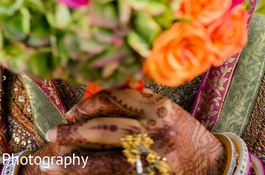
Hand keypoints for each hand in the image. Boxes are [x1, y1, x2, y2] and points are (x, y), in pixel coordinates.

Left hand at [19, 88, 225, 173]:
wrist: (214, 166)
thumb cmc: (182, 132)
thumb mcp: (162, 109)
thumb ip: (133, 104)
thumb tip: (89, 106)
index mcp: (159, 106)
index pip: (115, 99)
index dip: (87, 105)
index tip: (70, 112)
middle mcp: (159, 131)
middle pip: (106, 130)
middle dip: (74, 134)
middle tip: (52, 135)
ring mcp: (158, 161)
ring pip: (107, 163)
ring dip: (76, 163)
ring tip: (51, 163)